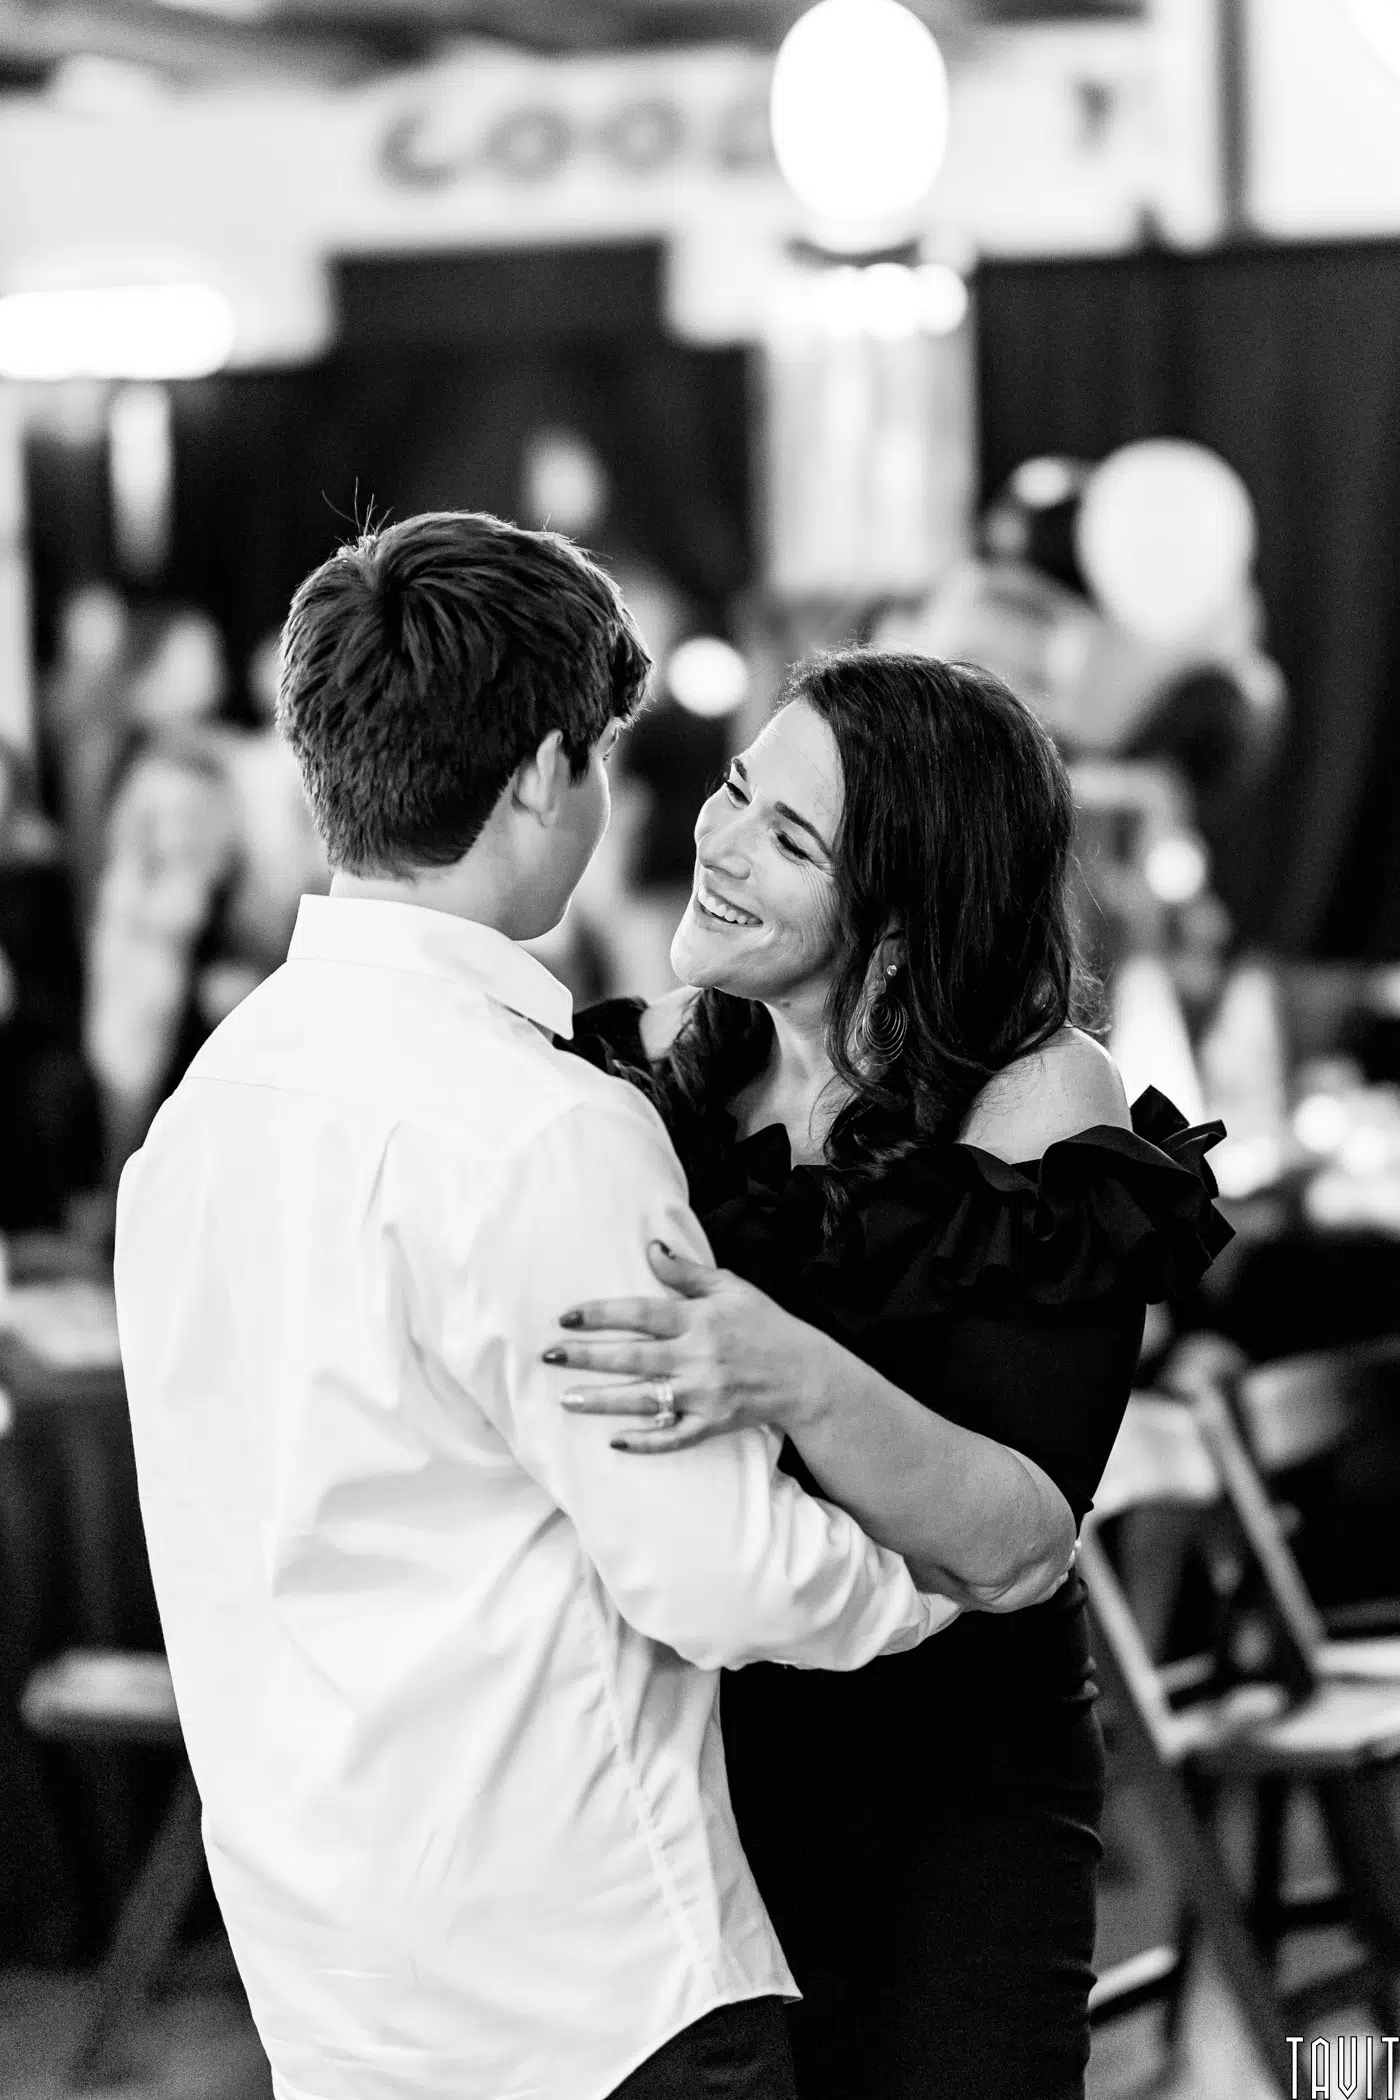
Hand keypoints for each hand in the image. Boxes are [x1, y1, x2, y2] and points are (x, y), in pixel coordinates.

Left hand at [544, 1241, 823, 1451]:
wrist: (806, 1375)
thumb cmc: (766, 1326)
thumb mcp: (731, 1288)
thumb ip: (687, 1272)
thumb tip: (651, 1246)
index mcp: (699, 1320)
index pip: (640, 1315)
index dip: (601, 1315)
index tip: (566, 1318)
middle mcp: (698, 1357)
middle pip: (632, 1357)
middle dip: (587, 1357)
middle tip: (549, 1355)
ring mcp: (705, 1394)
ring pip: (644, 1399)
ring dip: (602, 1401)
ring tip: (566, 1400)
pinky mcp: (713, 1424)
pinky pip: (673, 1438)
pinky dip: (645, 1441)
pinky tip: (615, 1441)